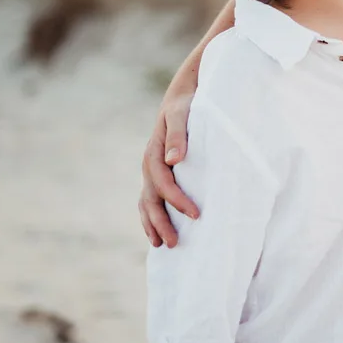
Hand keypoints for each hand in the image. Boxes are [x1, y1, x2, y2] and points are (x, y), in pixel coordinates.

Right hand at [138, 91, 198, 246]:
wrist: (180, 98)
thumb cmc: (185, 106)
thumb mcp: (182, 115)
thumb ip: (178, 135)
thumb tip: (173, 159)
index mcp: (154, 153)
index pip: (164, 184)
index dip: (178, 201)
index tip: (196, 215)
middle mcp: (149, 165)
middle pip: (151, 200)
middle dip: (161, 223)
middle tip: (175, 243)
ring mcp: (150, 171)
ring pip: (146, 203)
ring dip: (153, 225)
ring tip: (163, 245)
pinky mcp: (156, 174)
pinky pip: (149, 199)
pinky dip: (151, 217)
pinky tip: (159, 232)